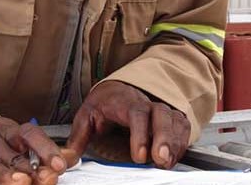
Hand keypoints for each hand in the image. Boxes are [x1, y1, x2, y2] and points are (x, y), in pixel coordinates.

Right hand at [0, 111, 68, 184]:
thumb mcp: (10, 137)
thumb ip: (37, 150)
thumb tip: (70, 158)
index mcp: (10, 132)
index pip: (32, 136)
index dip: (47, 149)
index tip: (61, 164)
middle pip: (14, 157)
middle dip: (31, 170)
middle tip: (46, 178)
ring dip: (6, 175)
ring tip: (20, 182)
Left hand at [66, 81, 189, 168]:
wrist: (118, 88)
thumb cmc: (104, 103)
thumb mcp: (86, 116)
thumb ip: (78, 137)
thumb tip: (67, 159)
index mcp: (124, 101)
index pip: (136, 113)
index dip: (140, 134)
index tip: (139, 156)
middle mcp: (146, 102)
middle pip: (161, 114)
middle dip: (163, 137)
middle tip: (159, 160)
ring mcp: (160, 109)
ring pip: (174, 120)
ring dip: (174, 143)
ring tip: (166, 163)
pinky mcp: (170, 117)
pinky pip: (182, 126)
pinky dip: (181, 142)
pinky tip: (173, 157)